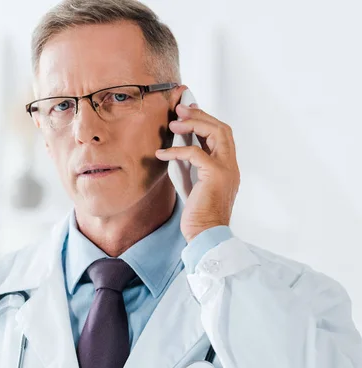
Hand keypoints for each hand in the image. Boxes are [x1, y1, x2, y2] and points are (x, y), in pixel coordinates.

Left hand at [155, 103, 239, 242]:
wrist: (206, 234)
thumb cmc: (198, 214)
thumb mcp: (194, 184)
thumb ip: (191, 166)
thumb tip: (176, 149)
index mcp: (228, 167)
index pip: (221, 135)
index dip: (205, 120)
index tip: (189, 112)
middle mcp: (231, 165)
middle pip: (222, 129)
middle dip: (200, 115)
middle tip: (180, 108)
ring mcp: (226, 169)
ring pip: (216, 133)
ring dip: (194, 124)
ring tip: (174, 123)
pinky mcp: (215, 175)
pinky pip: (195, 153)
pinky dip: (177, 150)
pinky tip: (161, 153)